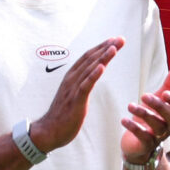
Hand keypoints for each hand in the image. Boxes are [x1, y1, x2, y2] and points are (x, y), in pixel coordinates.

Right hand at [32, 37, 122, 151]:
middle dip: (106, 48)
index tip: (114, 40)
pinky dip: (93, 75)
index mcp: (72, 77)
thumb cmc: (62, 114)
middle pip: (90, 59)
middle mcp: (71, 79)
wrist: (49, 131)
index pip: (88, 58)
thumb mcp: (73, 94)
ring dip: (102, 57)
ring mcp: (72, 89)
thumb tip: (91, 75)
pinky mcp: (75, 101)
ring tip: (114, 47)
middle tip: (120, 39)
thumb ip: (81, 84)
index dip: (101, 47)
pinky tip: (102, 67)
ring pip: (89, 69)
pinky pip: (85, 86)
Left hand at [120, 68, 169, 163]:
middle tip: (144, 95)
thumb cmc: (151, 118)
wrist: (137, 143)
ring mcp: (159, 137)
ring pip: (156, 126)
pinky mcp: (146, 145)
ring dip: (143, 114)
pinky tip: (124, 119)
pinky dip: (133, 128)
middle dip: (158, 106)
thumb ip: (168, 87)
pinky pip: (143, 137)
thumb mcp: (158, 101)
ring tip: (130, 105)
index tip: (165, 93)